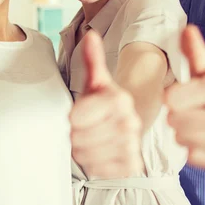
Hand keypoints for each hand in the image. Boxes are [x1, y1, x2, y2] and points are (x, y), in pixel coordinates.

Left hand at [70, 31, 142, 177]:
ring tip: (89, 140)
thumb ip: (92, 59)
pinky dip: (93, 164)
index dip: (71, 117)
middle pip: (80, 137)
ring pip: (87, 155)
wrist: (120, 127)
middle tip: (82, 130)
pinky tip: (98, 153)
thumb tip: (91, 35)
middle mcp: (131, 122)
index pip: (76, 117)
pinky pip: (98, 169)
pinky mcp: (131, 165)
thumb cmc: (101, 103)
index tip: (77, 115)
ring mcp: (133, 145)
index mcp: (120, 99)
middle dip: (75, 134)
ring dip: (82, 150)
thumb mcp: (95, 81)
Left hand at [166, 25, 204, 171]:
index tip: (187, 92)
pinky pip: (193, 158)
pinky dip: (196, 149)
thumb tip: (186, 30)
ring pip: (181, 140)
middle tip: (195, 108)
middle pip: (174, 121)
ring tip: (202, 122)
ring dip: (186, 132)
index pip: (170, 100)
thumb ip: (194, 49)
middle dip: (179, 114)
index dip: (174, 96)